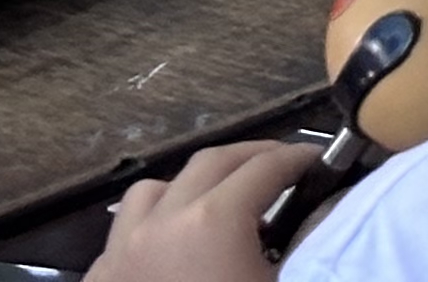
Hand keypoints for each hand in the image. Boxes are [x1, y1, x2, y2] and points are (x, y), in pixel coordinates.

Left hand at [97, 138, 323, 278]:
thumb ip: (310, 240)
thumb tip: (326, 209)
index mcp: (213, 222)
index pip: (267, 167)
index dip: (300, 157)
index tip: (319, 161)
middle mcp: (161, 225)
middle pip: (212, 163)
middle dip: (253, 157)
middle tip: (283, 168)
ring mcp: (122, 253)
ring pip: (154, 191)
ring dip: (191, 187)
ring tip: (217, 205)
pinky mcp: (100, 280)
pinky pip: (123, 236)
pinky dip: (151, 230)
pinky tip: (170, 252)